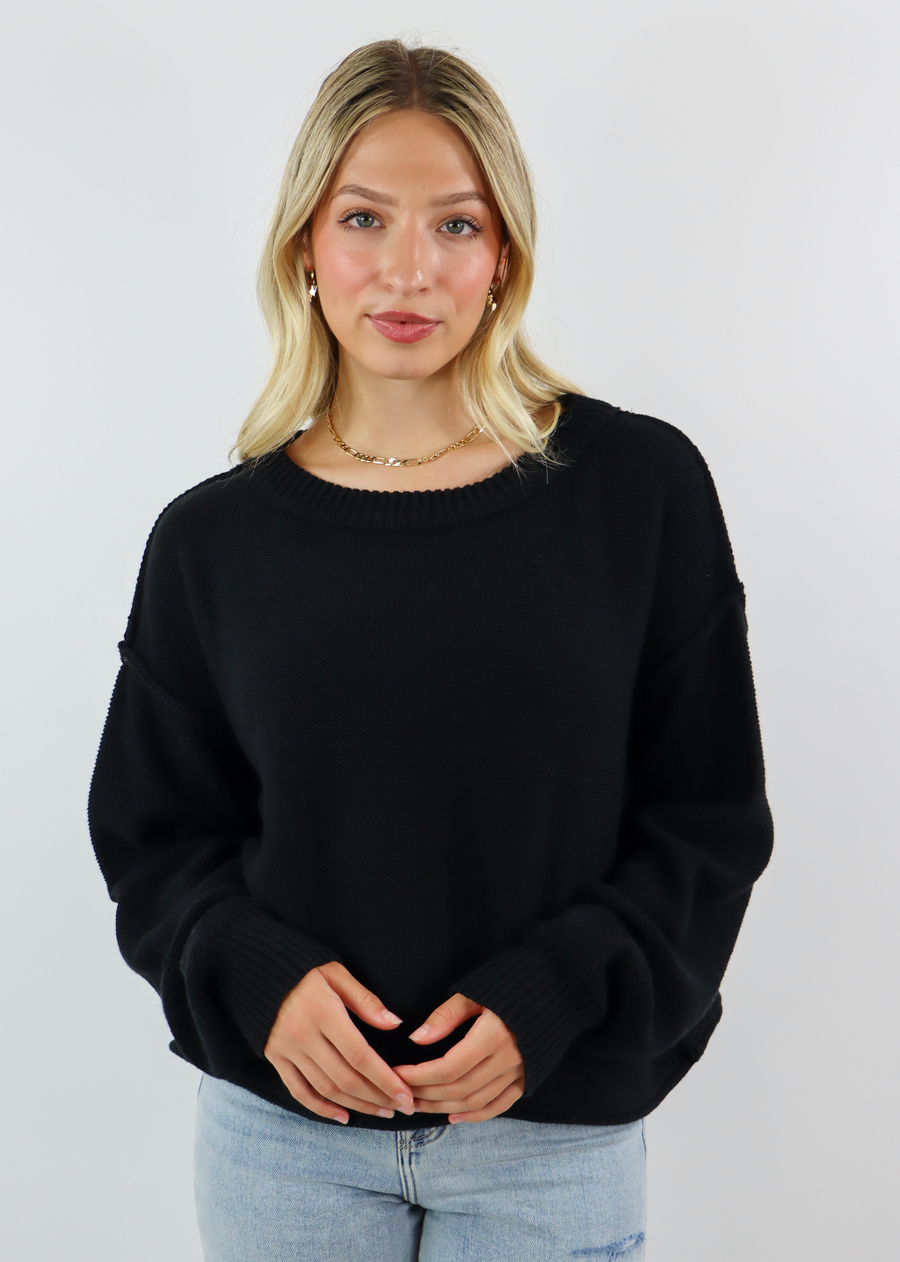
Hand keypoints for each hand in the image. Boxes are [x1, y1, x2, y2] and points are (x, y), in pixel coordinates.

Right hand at [264, 961, 416, 1123]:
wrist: (263, 973)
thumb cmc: (308, 973)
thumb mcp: (338, 974)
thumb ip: (366, 1000)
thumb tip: (394, 1024)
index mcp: (323, 1012)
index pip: (359, 1055)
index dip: (384, 1079)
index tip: (405, 1095)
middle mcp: (303, 1035)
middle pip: (345, 1078)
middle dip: (377, 1097)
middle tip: (402, 1108)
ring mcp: (287, 1050)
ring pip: (326, 1089)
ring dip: (357, 1105)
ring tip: (382, 1111)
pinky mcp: (276, 1058)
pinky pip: (300, 1091)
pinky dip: (322, 1108)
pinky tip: (344, 1116)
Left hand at [391, 993, 524, 1122]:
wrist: (549, 993)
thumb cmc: (507, 987)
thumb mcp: (474, 993)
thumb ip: (445, 1016)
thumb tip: (417, 1039)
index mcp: (494, 1036)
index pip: (449, 1068)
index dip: (419, 1075)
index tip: (397, 1074)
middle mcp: (508, 1059)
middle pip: (459, 1088)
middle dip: (425, 1093)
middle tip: (401, 1092)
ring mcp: (519, 1073)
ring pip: (475, 1101)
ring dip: (443, 1107)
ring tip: (418, 1105)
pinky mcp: (526, 1080)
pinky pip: (499, 1106)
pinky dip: (475, 1116)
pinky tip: (453, 1116)